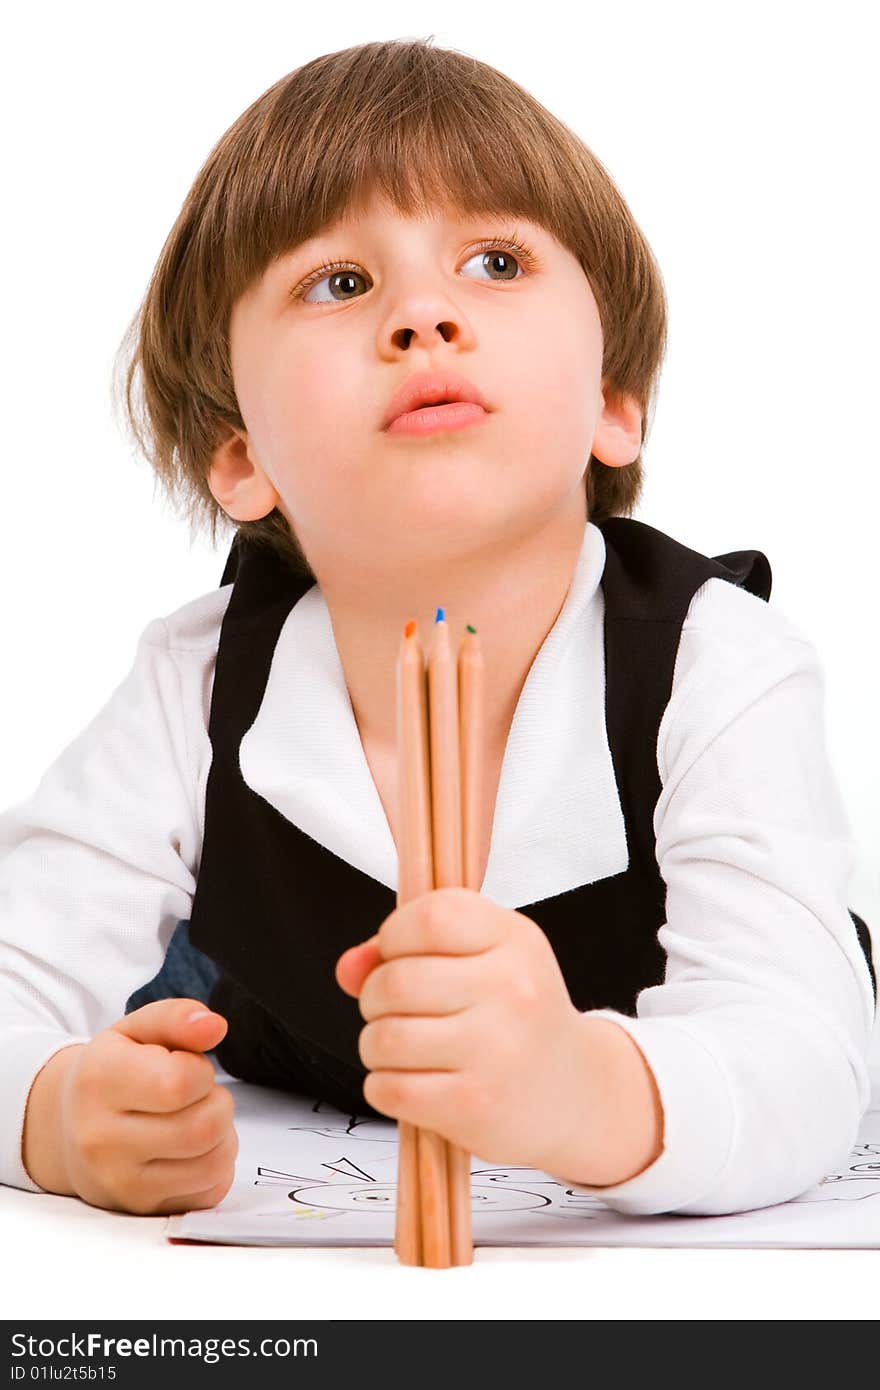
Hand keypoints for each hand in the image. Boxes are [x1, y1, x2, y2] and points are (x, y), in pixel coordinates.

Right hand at [51, 999, 237, 1214]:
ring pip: (214, 1163)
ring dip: (222, 1135)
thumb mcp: (136, 1031)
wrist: (68, 1129)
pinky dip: (216, 1167)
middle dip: (218, 1103)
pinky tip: (191, 1150)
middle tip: (197, 1096)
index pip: (179, 1083)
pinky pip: (211, 1192)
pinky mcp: (142, 1210)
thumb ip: (176, 1018)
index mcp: (99, 1082)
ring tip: (196, 1118)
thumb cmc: (112, 1072)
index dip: (200, 1070)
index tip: (186, 1066)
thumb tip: (215, 1027)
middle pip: (204, 1127)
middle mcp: (102, 1140)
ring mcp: (121, 1183)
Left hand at [335, 886, 588, 1170]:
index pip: (430, 916)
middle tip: (395, 1011)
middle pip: (394, 981)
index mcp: (514, 939)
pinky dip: (384, 1086)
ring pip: (383, 1038)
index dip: (395, 935)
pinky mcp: (476, 1105)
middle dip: (375, 998)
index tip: (401, 955)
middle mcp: (512, 989)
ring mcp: (497, 1049)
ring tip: (405, 1050)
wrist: (575, 1094)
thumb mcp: (482, 961)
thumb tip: (348, 968)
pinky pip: (388, 1088)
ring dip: (376, 1046)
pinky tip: (413, 1083)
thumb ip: (409, 951)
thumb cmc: (515, 1017)